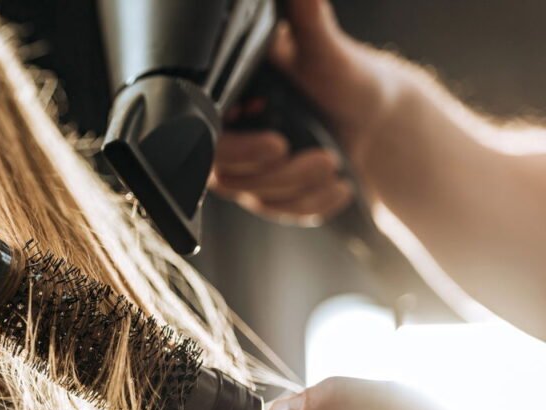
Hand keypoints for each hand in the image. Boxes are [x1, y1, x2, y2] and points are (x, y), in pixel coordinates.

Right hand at [210, 0, 399, 224]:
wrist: (378, 116)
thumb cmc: (348, 77)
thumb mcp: (326, 51)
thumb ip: (309, 22)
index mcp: (229, 97)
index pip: (207, 138)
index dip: (237, 149)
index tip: (278, 144)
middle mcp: (231, 133)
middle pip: (227, 177)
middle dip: (278, 175)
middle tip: (321, 158)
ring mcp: (249, 167)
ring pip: (255, 197)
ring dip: (299, 190)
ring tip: (335, 166)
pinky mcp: (270, 192)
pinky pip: (279, 212)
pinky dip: (311, 206)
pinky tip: (339, 189)